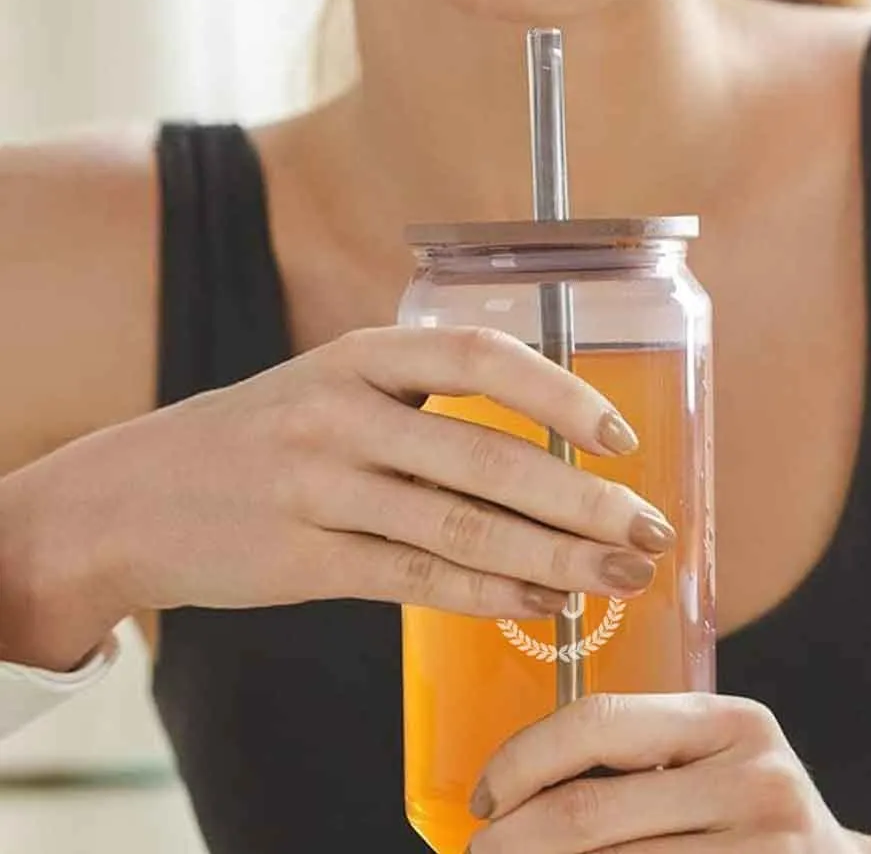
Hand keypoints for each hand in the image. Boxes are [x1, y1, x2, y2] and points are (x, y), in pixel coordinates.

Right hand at [0, 326, 673, 669]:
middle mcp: (343, 411)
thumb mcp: (333, 385)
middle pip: (486, 456)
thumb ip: (425, 404)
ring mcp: (319, 486)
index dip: (560, 395)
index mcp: (362, 354)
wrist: (135, 494)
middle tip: (649, 531)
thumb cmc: (262, 435)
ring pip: (460, 526)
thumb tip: (545, 454)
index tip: (619, 437)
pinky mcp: (305, 558)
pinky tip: (540, 603)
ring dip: (552, 558)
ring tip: (616, 577)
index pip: (483, 357)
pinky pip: (415, 577)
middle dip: (581, 501)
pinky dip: (487, 595)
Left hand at [466, 693, 869, 853]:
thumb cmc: (754, 819)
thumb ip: (639, 757)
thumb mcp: (715, 763)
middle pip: (589, 813)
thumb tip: (514, 788)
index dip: (522, 760)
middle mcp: (754, 783)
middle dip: (513, 838)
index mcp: (733, 723)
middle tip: (478, 851)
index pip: (598, 722)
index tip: (485, 796)